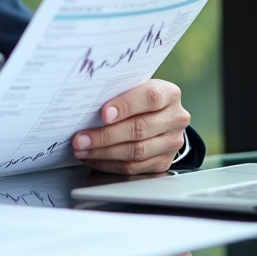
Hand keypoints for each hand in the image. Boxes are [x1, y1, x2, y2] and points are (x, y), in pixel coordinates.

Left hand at [71, 79, 189, 173]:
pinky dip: (110, 164)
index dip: (125, 106)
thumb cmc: (139, 99)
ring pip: (136, 152)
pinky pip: (134, 167)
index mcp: (169, 94)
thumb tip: (87, 104)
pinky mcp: (163, 162)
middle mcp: (175, 119)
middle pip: (140, 129)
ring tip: (83, 149)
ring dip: (104, 153)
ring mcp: (172, 143)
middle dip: (105, 135)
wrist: (160, 117)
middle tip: (81, 138)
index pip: (149, 98)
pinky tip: (94, 158)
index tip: (103, 114)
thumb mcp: (134, 88)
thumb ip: (118, 93)